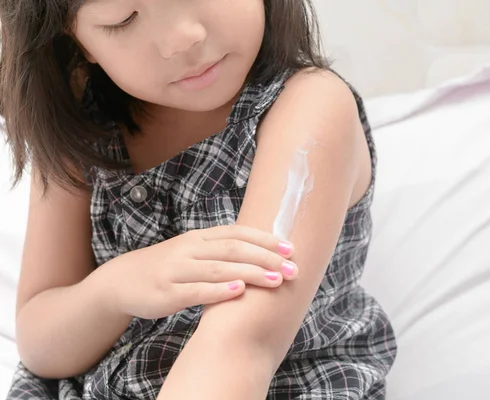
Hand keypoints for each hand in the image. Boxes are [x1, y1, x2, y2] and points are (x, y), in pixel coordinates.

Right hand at [97, 225, 296, 318]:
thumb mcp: (192, 251)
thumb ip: (220, 251)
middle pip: (233, 249)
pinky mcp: (166, 293)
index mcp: (199, 238)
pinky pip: (196, 290)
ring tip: (275, 279)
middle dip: (266, 257)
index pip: (238, 233)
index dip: (265, 240)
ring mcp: (177, 270)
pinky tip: (240, 291)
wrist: (121, 281)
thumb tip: (261, 254)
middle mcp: (189, 249)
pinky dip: (219, 290)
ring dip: (250, 273)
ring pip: (218, 268)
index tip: (290, 248)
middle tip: (291, 268)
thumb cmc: (167, 267)